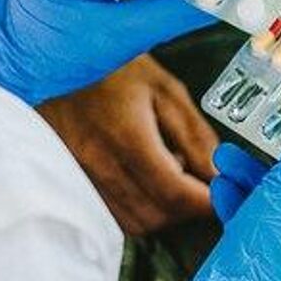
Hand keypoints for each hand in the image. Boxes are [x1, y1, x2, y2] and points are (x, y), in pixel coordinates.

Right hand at [39, 55, 218, 235]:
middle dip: (187, 209)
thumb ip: (195, 135)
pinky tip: (143, 181)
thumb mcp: (164, 88)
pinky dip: (138, 209)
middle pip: (155, 215)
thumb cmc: (110, 64)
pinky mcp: (72, 181)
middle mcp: (99, 164)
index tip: (225, 196)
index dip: (206, 202)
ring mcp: (81, 176)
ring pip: (133, 222)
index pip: (174, 193)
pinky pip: (112, 215)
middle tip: (202, 185)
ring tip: (170, 178)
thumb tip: (218, 173)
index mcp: (126, 137)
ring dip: (162, 212)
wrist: (55, 58)